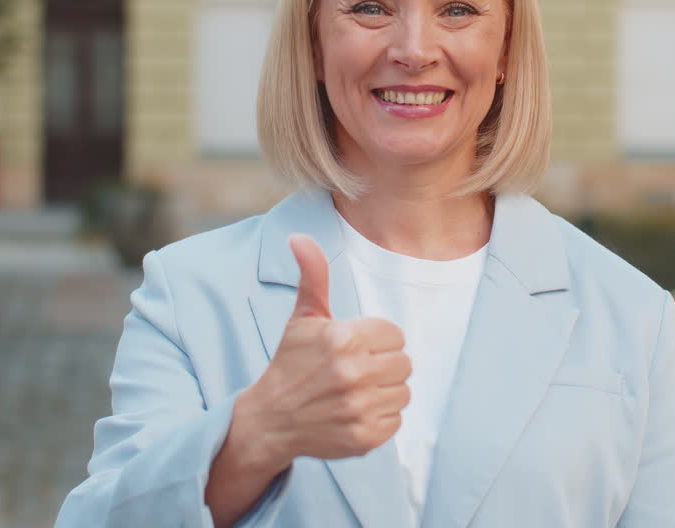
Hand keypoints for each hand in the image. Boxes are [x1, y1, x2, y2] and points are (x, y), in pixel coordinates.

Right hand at [237, 234, 411, 466]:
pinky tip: (356, 412)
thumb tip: (299, 237)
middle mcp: (353, 373)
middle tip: (356, 370)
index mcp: (342, 338)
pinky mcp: (365, 437)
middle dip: (383, 364)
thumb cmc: (291, 364)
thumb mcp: (302, 318)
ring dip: (384, 391)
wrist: (270, 420)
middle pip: (404, 363)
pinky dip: (381, 417)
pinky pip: (397, 420)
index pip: (394, 334)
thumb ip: (313, 276)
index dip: (376, 340)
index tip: (353, 348)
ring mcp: (359, 408)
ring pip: (404, 391)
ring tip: (356, 391)